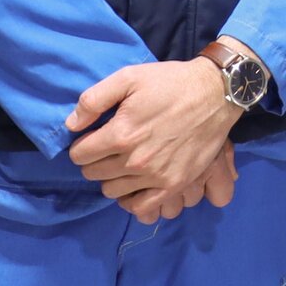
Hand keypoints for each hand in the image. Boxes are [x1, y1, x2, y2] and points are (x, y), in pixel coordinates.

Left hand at [66, 58, 241, 217]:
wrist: (214, 93)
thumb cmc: (170, 82)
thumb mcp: (129, 77)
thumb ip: (94, 99)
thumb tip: (71, 125)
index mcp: (121, 133)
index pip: (80, 154)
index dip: (82, 144)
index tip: (93, 137)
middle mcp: (135, 160)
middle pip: (94, 174)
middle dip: (94, 160)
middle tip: (108, 148)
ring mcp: (156, 176)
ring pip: (112, 191)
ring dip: (111, 178)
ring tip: (122, 163)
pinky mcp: (174, 185)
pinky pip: (141, 208)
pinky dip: (131, 200)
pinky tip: (133, 185)